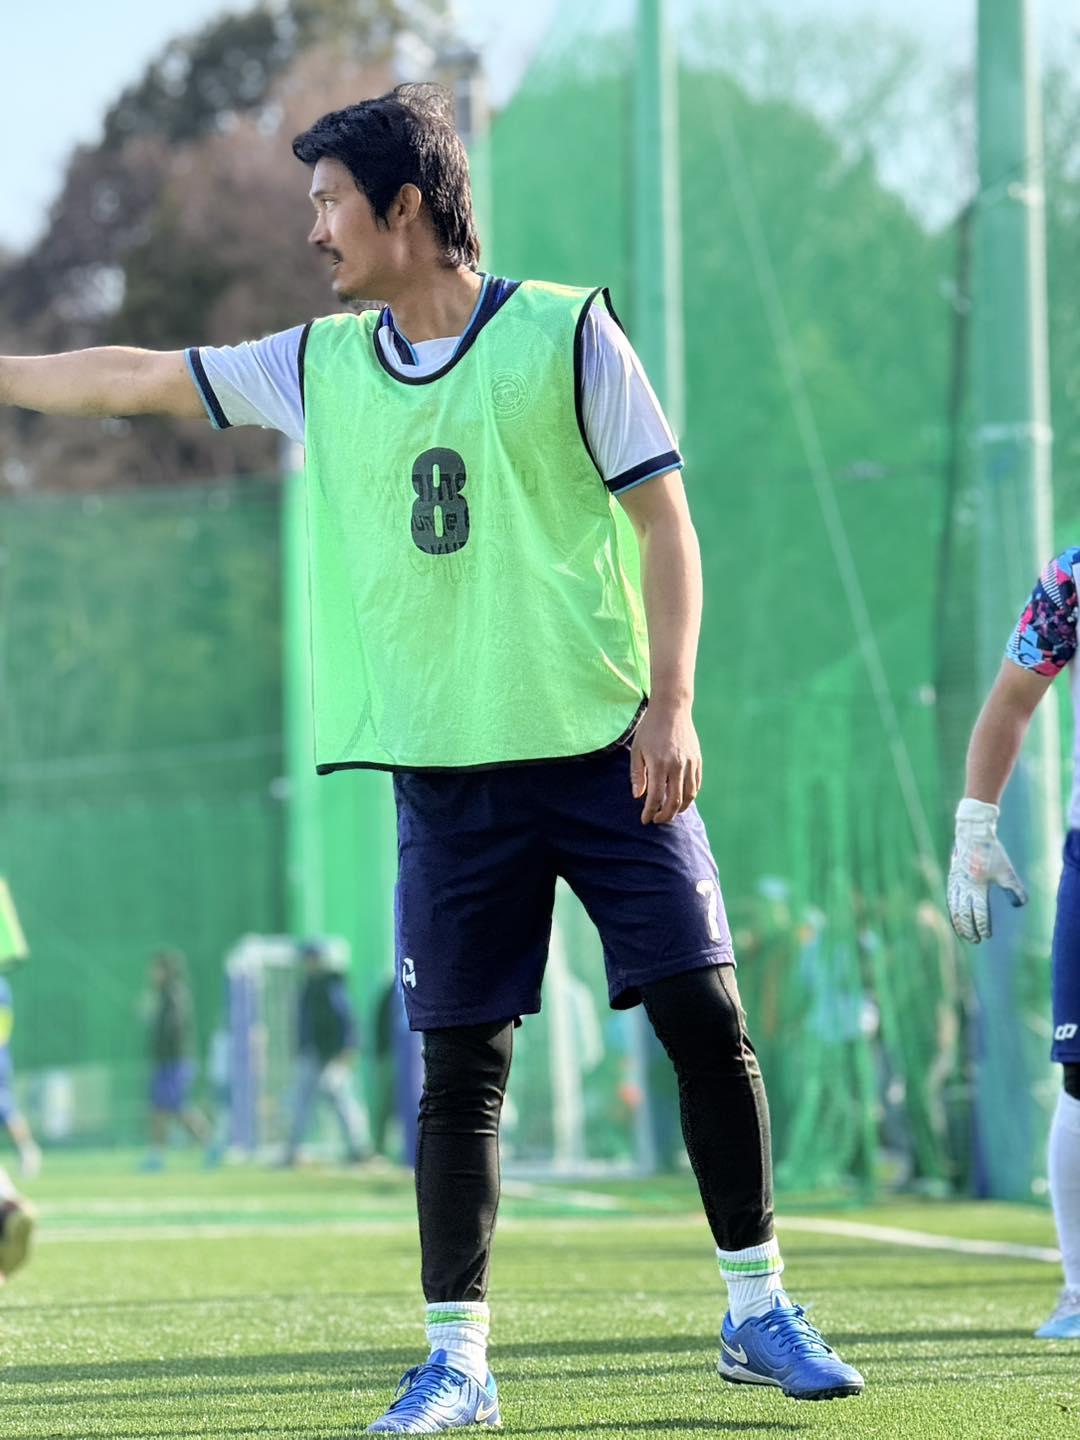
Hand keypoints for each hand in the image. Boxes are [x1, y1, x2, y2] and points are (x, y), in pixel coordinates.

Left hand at [629, 703, 701, 824]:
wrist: (672, 709)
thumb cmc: (650, 729)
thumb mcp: (637, 750)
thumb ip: (637, 774)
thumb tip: (638, 796)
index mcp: (659, 764)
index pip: (656, 797)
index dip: (650, 812)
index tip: (645, 820)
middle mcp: (676, 766)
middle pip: (674, 801)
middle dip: (665, 815)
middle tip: (657, 819)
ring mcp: (689, 763)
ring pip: (688, 796)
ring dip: (679, 809)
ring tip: (670, 812)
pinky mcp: (697, 760)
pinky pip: (696, 784)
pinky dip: (690, 796)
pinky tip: (681, 799)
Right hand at [947, 797, 1027, 942]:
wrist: (972, 835)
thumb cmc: (992, 853)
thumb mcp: (1007, 871)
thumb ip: (1015, 889)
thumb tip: (1019, 905)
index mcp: (977, 886)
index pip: (979, 913)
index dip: (982, 926)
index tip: (987, 935)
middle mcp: (963, 887)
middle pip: (964, 915)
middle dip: (969, 930)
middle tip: (976, 941)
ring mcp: (955, 883)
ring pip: (954, 909)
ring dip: (959, 924)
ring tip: (964, 935)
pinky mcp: (951, 879)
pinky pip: (950, 900)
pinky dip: (953, 913)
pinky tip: (956, 919)